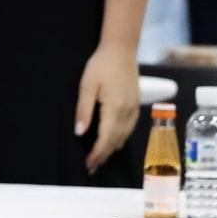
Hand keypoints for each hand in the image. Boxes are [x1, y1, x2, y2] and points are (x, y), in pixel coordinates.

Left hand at [74, 44, 139, 173]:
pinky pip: (130, 128)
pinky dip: (121, 138)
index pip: (106, 138)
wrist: (121, 50)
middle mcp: (127, 112)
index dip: (97, 153)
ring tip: (100, 158)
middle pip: (116, 141)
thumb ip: (84, 110)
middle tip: (92, 167)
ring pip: (125, 136)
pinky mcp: (136, 105)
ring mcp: (134, 109)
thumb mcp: (87, 85)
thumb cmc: (101, 65)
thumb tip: (80, 133)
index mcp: (114, 108)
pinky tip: (114, 141)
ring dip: (112, 149)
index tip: (89, 164)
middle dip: (104, 156)